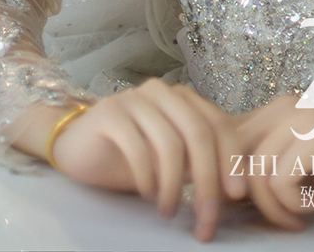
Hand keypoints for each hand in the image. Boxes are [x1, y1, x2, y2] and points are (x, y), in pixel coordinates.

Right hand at [43, 81, 247, 241]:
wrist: (76, 145)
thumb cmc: (129, 156)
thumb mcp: (171, 161)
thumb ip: (200, 164)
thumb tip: (235, 189)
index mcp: (184, 99)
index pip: (219, 125)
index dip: (231, 161)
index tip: (236, 196)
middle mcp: (163, 92)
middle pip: (199, 135)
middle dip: (207, 182)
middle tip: (206, 220)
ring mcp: (136, 98)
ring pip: (170, 143)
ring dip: (173, 186)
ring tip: (168, 212)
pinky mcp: (110, 112)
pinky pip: (138, 147)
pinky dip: (148, 177)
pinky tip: (147, 195)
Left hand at [212, 93, 313, 223]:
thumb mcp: (291, 171)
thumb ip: (256, 168)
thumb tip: (205, 186)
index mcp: (276, 109)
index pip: (223, 141)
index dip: (223, 180)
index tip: (242, 209)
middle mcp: (286, 104)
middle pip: (233, 158)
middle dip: (246, 199)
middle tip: (280, 219)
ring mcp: (304, 116)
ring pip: (255, 174)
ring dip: (274, 208)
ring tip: (300, 216)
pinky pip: (278, 181)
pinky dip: (292, 206)